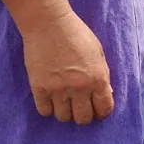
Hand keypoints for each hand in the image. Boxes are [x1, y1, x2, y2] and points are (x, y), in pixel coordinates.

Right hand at [20, 10, 113, 125]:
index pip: (104, 109)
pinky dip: (48, 108)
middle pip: (83, 118)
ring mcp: (58, 90)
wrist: (49, 24)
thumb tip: (104, 92)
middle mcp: (79, 88)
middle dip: (84, 115)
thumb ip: (101, 74)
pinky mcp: (39, 88)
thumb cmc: (76, 34)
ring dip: (66, 112)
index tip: (98, 110)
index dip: (102, 112)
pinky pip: (45, 111)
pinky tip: (51, 98)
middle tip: (80, 107)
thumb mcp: (98, 52)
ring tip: (65, 101)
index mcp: (97, 78)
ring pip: (63, 118)